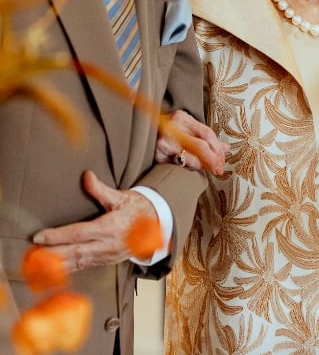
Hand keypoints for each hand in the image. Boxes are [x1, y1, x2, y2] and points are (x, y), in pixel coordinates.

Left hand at [32, 171, 157, 272]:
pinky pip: (84, 266)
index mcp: (110, 227)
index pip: (77, 234)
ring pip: (78, 263)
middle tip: (32, 255)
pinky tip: (55, 269)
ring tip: (37, 264)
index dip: (57, 236)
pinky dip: (68, 268)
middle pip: (74, 253)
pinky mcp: (107, 261)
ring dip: (56, 265)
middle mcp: (108, 245)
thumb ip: (101, 190)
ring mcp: (107, 256)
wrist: (158, 224)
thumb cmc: (137, 208)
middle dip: (51, 255)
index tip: (38, 237)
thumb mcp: (121, 196)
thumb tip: (86, 176)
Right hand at [156, 110, 228, 175]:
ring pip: (189, 157)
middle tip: (218, 169)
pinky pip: (178, 165)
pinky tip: (190, 167)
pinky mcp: (157, 155)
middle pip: (199, 146)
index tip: (222, 159)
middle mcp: (172, 127)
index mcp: (182, 118)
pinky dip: (187, 167)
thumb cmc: (170, 132)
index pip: (206, 132)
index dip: (217, 148)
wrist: (145, 133)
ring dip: (200, 165)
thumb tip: (225, 148)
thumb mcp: (187, 129)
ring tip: (203, 167)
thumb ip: (207, 138)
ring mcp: (163, 141)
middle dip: (212, 159)